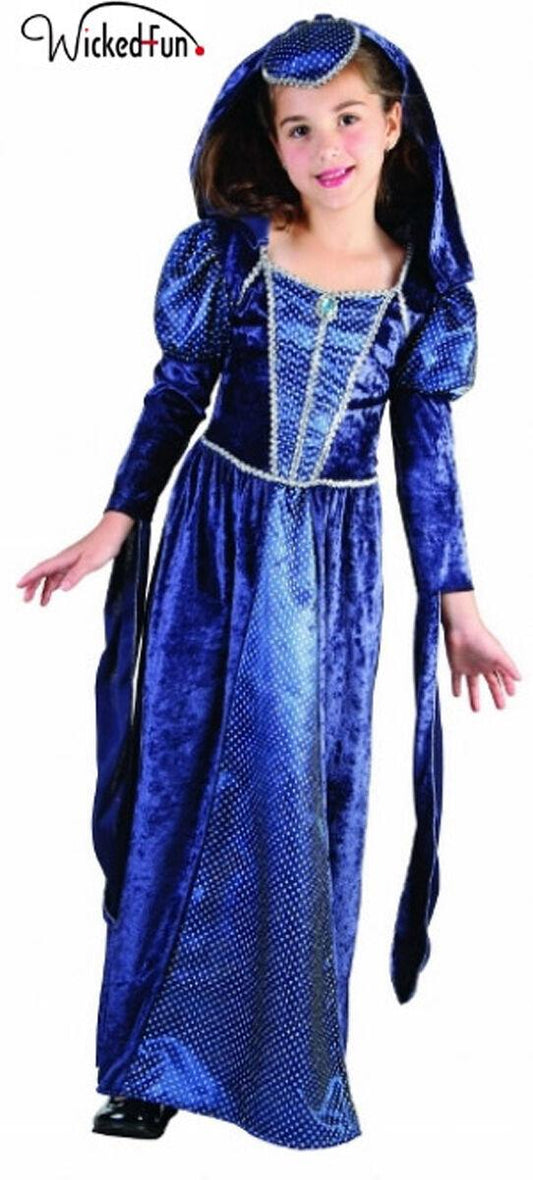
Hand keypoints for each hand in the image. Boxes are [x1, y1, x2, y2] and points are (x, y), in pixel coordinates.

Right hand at [15, 511, 135, 606]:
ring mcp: (70, 561)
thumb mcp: (90, 562)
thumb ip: (76, 575)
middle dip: (33, 586)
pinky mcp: (77, 562)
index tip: (18, 586)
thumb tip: (61, 588)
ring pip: (52, 576)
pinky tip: (55, 590)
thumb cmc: (104, 544)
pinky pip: (61, 575)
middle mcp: (64, 559)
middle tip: (26, 600)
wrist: (114, 532)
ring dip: (44, 588)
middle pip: (43, 573)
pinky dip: (56, 583)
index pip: (42, 569)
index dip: (29, 578)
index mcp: (64, 558)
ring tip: (41, 603)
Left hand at [442, 614, 521, 710]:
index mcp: (494, 662)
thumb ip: (509, 667)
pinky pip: (456, 680)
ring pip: (473, 685)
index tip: (512, 694)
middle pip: (491, 684)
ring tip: (476, 710)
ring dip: (474, 697)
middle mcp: (483, 665)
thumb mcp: (499, 655)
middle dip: (496, 695)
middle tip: (501, 707)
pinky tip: (457, 695)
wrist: (461, 630)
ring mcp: (469, 667)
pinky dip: (456, 687)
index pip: (503, 677)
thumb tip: (520, 679)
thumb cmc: (482, 639)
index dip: (508, 686)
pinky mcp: (457, 667)